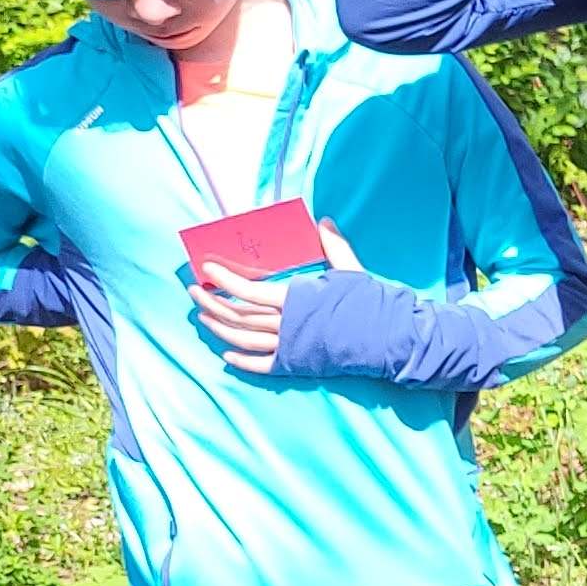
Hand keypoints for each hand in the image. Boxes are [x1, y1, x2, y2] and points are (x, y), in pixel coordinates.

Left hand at [192, 219, 355, 373]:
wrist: (391, 339)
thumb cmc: (371, 304)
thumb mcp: (351, 271)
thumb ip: (333, 246)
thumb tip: (324, 221)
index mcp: (296, 299)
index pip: (248, 290)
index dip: (224, 280)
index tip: (207, 269)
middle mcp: (288, 324)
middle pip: (238, 315)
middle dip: (212, 302)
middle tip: (196, 291)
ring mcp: (291, 346)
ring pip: (244, 338)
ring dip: (220, 328)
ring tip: (204, 317)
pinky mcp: (297, 364)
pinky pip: (262, 365)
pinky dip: (242, 361)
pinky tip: (227, 355)